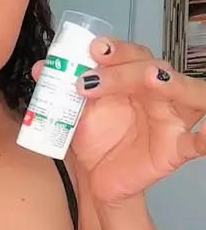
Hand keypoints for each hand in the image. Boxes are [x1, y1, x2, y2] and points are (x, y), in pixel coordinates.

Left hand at [32, 39, 205, 204]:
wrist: (99, 180)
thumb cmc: (97, 140)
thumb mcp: (78, 113)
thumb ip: (63, 90)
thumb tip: (40, 68)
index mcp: (136, 80)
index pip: (133, 55)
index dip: (115, 49)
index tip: (92, 50)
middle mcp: (159, 93)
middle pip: (154, 68)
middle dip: (125, 67)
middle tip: (95, 74)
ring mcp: (172, 119)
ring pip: (185, 92)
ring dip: (170, 82)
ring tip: (151, 80)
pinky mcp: (176, 148)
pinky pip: (197, 142)